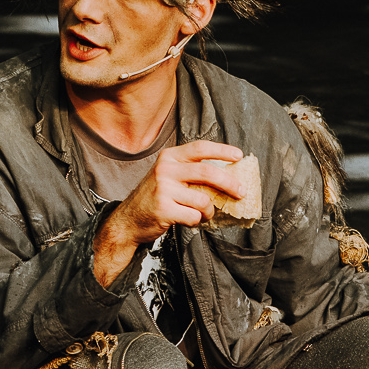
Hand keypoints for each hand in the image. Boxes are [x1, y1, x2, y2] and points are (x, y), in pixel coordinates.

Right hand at [92, 140, 245, 286]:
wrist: (128, 221)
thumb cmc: (154, 198)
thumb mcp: (168, 177)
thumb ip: (189, 172)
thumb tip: (226, 176)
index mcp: (169, 157)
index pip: (200, 148)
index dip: (222, 151)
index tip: (238, 156)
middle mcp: (165, 169)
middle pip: (207, 172)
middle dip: (229, 183)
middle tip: (241, 192)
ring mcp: (163, 189)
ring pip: (203, 199)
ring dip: (210, 210)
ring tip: (205, 214)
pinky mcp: (164, 209)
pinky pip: (193, 216)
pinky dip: (197, 220)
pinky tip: (190, 220)